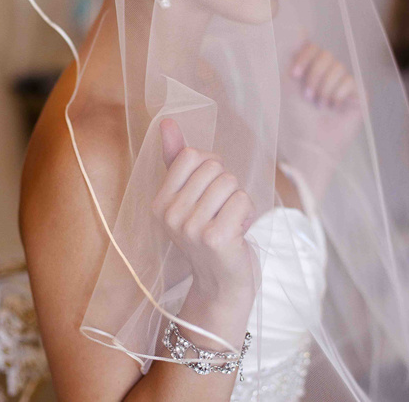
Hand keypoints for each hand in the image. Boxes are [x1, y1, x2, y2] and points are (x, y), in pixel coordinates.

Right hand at [151, 118, 258, 302]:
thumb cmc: (208, 235)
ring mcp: (191, 228)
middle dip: (227, 186)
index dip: (211, 167)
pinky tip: (239, 233)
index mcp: (159, 202)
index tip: (211, 191)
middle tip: (222, 213)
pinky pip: (243, 200)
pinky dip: (249, 214)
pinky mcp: (215, 238)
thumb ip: (176, 159)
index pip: (192, 155)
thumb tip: (167, 122)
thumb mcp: (188, 198)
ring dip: (239, 201)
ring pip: (230, 182)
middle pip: (214, 167)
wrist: (221, 287)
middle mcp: (170, 214)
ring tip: (231, 223)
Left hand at [282, 39, 364, 185]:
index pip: (312, 47)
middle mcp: (329, 73)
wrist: (307, 142)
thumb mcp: (289, 83)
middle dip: (313, 76)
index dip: (304, 57)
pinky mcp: (358, 94)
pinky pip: (349, 81)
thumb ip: (292, 56)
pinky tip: (334, 108)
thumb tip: (299, 28)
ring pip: (337, 68)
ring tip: (320, 105)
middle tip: (308, 97)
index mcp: (311, 69)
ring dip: (323, 89)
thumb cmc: (295, 117)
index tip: (294, 75)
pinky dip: (336, 96)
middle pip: (325, 55)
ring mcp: (345, 83)